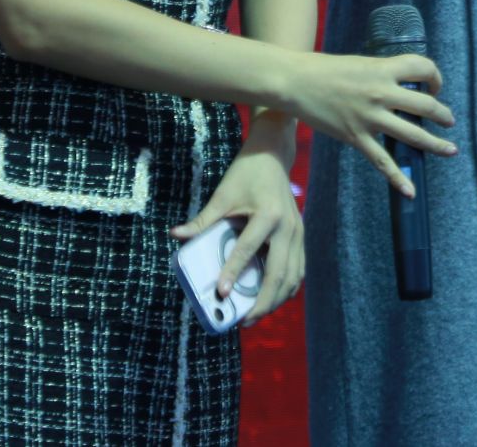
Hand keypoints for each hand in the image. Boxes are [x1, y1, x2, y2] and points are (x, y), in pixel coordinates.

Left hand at [171, 140, 301, 325]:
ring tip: (255, 315)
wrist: (272, 156)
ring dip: (276, 300)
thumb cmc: (245, 173)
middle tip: (243, 321)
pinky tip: (273, 299)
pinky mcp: (300, 236)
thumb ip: (202, 220)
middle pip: (278, 274)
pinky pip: (298, 269)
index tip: (221, 293)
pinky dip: (287, 288)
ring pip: (292, 277)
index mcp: (268, 215)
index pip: (248, 250)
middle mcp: (287, 228)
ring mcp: (298, 233)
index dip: (233, 272)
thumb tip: (176, 235)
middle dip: (262, 302)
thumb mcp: (222, 195)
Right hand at [285, 51, 455, 197]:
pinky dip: (398, 178)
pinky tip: (410, 190)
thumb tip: (400, 84)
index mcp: (383, 69)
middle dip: (443, 115)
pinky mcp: (356, 137)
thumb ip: (382, 74)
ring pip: (413, 134)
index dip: (435, 78)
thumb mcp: (361, 64)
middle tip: (448, 120)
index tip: (433, 87)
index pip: (423, 68)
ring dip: (435, 143)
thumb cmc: (324, 68)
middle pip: (426, 106)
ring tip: (449, 149)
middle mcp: (381, 93)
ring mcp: (370, 117)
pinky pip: (382, 161)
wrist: (295, 81)